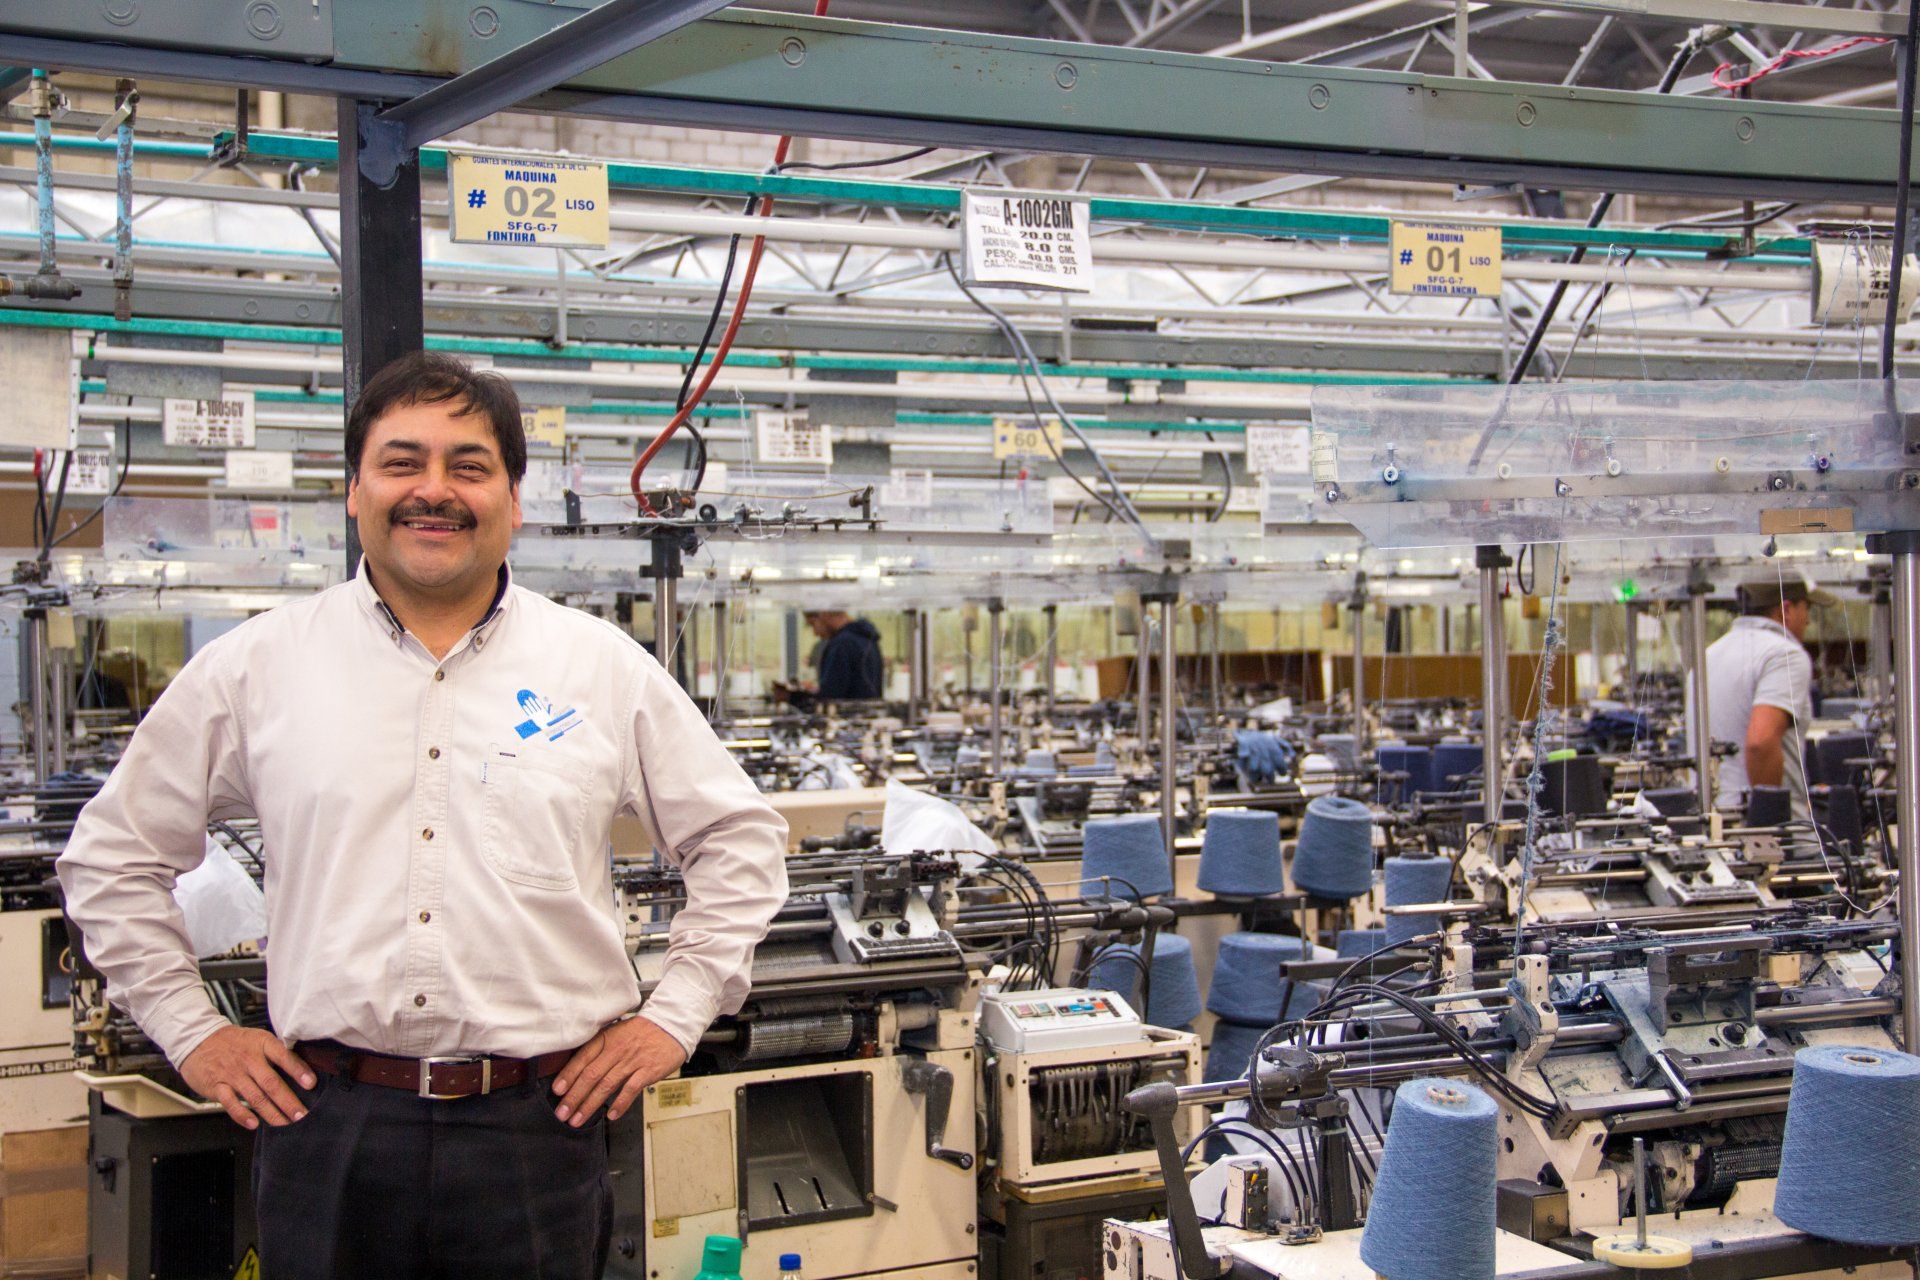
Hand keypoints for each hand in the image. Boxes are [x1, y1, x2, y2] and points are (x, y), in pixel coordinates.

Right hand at [178, 1026, 315, 1129]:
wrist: (197, 1040)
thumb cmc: (234, 1042)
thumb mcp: (257, 1038)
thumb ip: (276, 1052)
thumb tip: (301, 1070)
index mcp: (261, 1043)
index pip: (283, 1056)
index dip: (298, 1070)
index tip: (311, 1084)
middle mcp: (248, 1059)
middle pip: (271, 1082)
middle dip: (288, 1101)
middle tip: (302, 1115)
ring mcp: (232, 1074)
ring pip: (254, 1096)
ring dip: (271, 1112)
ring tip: (285, 1123)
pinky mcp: (217, 1086)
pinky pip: (231, 1103)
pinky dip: (242, 1115)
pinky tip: (254, 1124)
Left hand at [551, 1015, 685, 1125]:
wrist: (671, 1026)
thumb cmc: (641, 1031)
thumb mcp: (616, 1032)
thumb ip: (598, 1048)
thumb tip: (577, 1069)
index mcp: (606, 1038)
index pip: (582, 1058)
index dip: (568, 1075)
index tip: (557, 1091)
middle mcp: (617, 1049)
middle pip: (591, 1075)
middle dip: (574, 1097)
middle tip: (562, 1113)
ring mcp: (633, 1061)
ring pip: (606, 1085)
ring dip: (590, 1105)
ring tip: (578, 1119)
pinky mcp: (648, 1070)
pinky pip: (631, 1089)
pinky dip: (620, 1104)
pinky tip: (611, 1115)